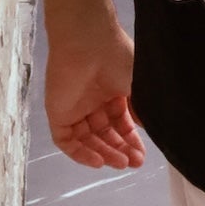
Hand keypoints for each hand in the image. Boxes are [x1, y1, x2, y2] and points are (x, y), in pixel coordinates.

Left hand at [45, 25, 144, 169]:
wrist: (89, 41)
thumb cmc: (118, 57)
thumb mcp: (140, 85)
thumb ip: (143, 110)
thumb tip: (147, 129)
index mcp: (112, 92)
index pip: (120, 124)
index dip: (131, 141)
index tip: (142, 156)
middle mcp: (93, 101)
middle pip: (104, 134)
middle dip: (120, 150)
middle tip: (134, 164)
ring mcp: (74, 107)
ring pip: (87, 140)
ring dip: (104, 154)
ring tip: (120, 164)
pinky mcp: (57, 112)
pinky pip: (66, 140)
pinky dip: (80, 154)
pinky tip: (98, 162)